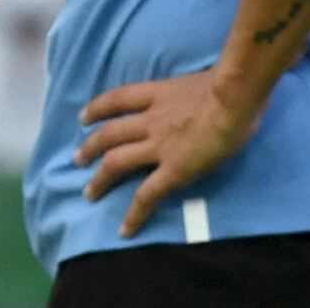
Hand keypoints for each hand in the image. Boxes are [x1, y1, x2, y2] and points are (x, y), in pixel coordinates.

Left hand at [75, 69, 261, 237]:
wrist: (232, 99)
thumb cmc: (229, 85)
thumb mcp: (201, 80)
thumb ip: (194, 90)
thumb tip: (207, 94)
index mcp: (157, 94)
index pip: (118, 98)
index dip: (98, 108)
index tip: (84, 117)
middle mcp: (150, 120)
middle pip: (109, 134)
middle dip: (90, 147)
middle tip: (77, 159)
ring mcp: (158, 146)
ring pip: (117, 162)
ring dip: (100, 179)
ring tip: (89, 193)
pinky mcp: (173, 171)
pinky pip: (147, 195)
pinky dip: (134, 214)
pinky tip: (125, 230)